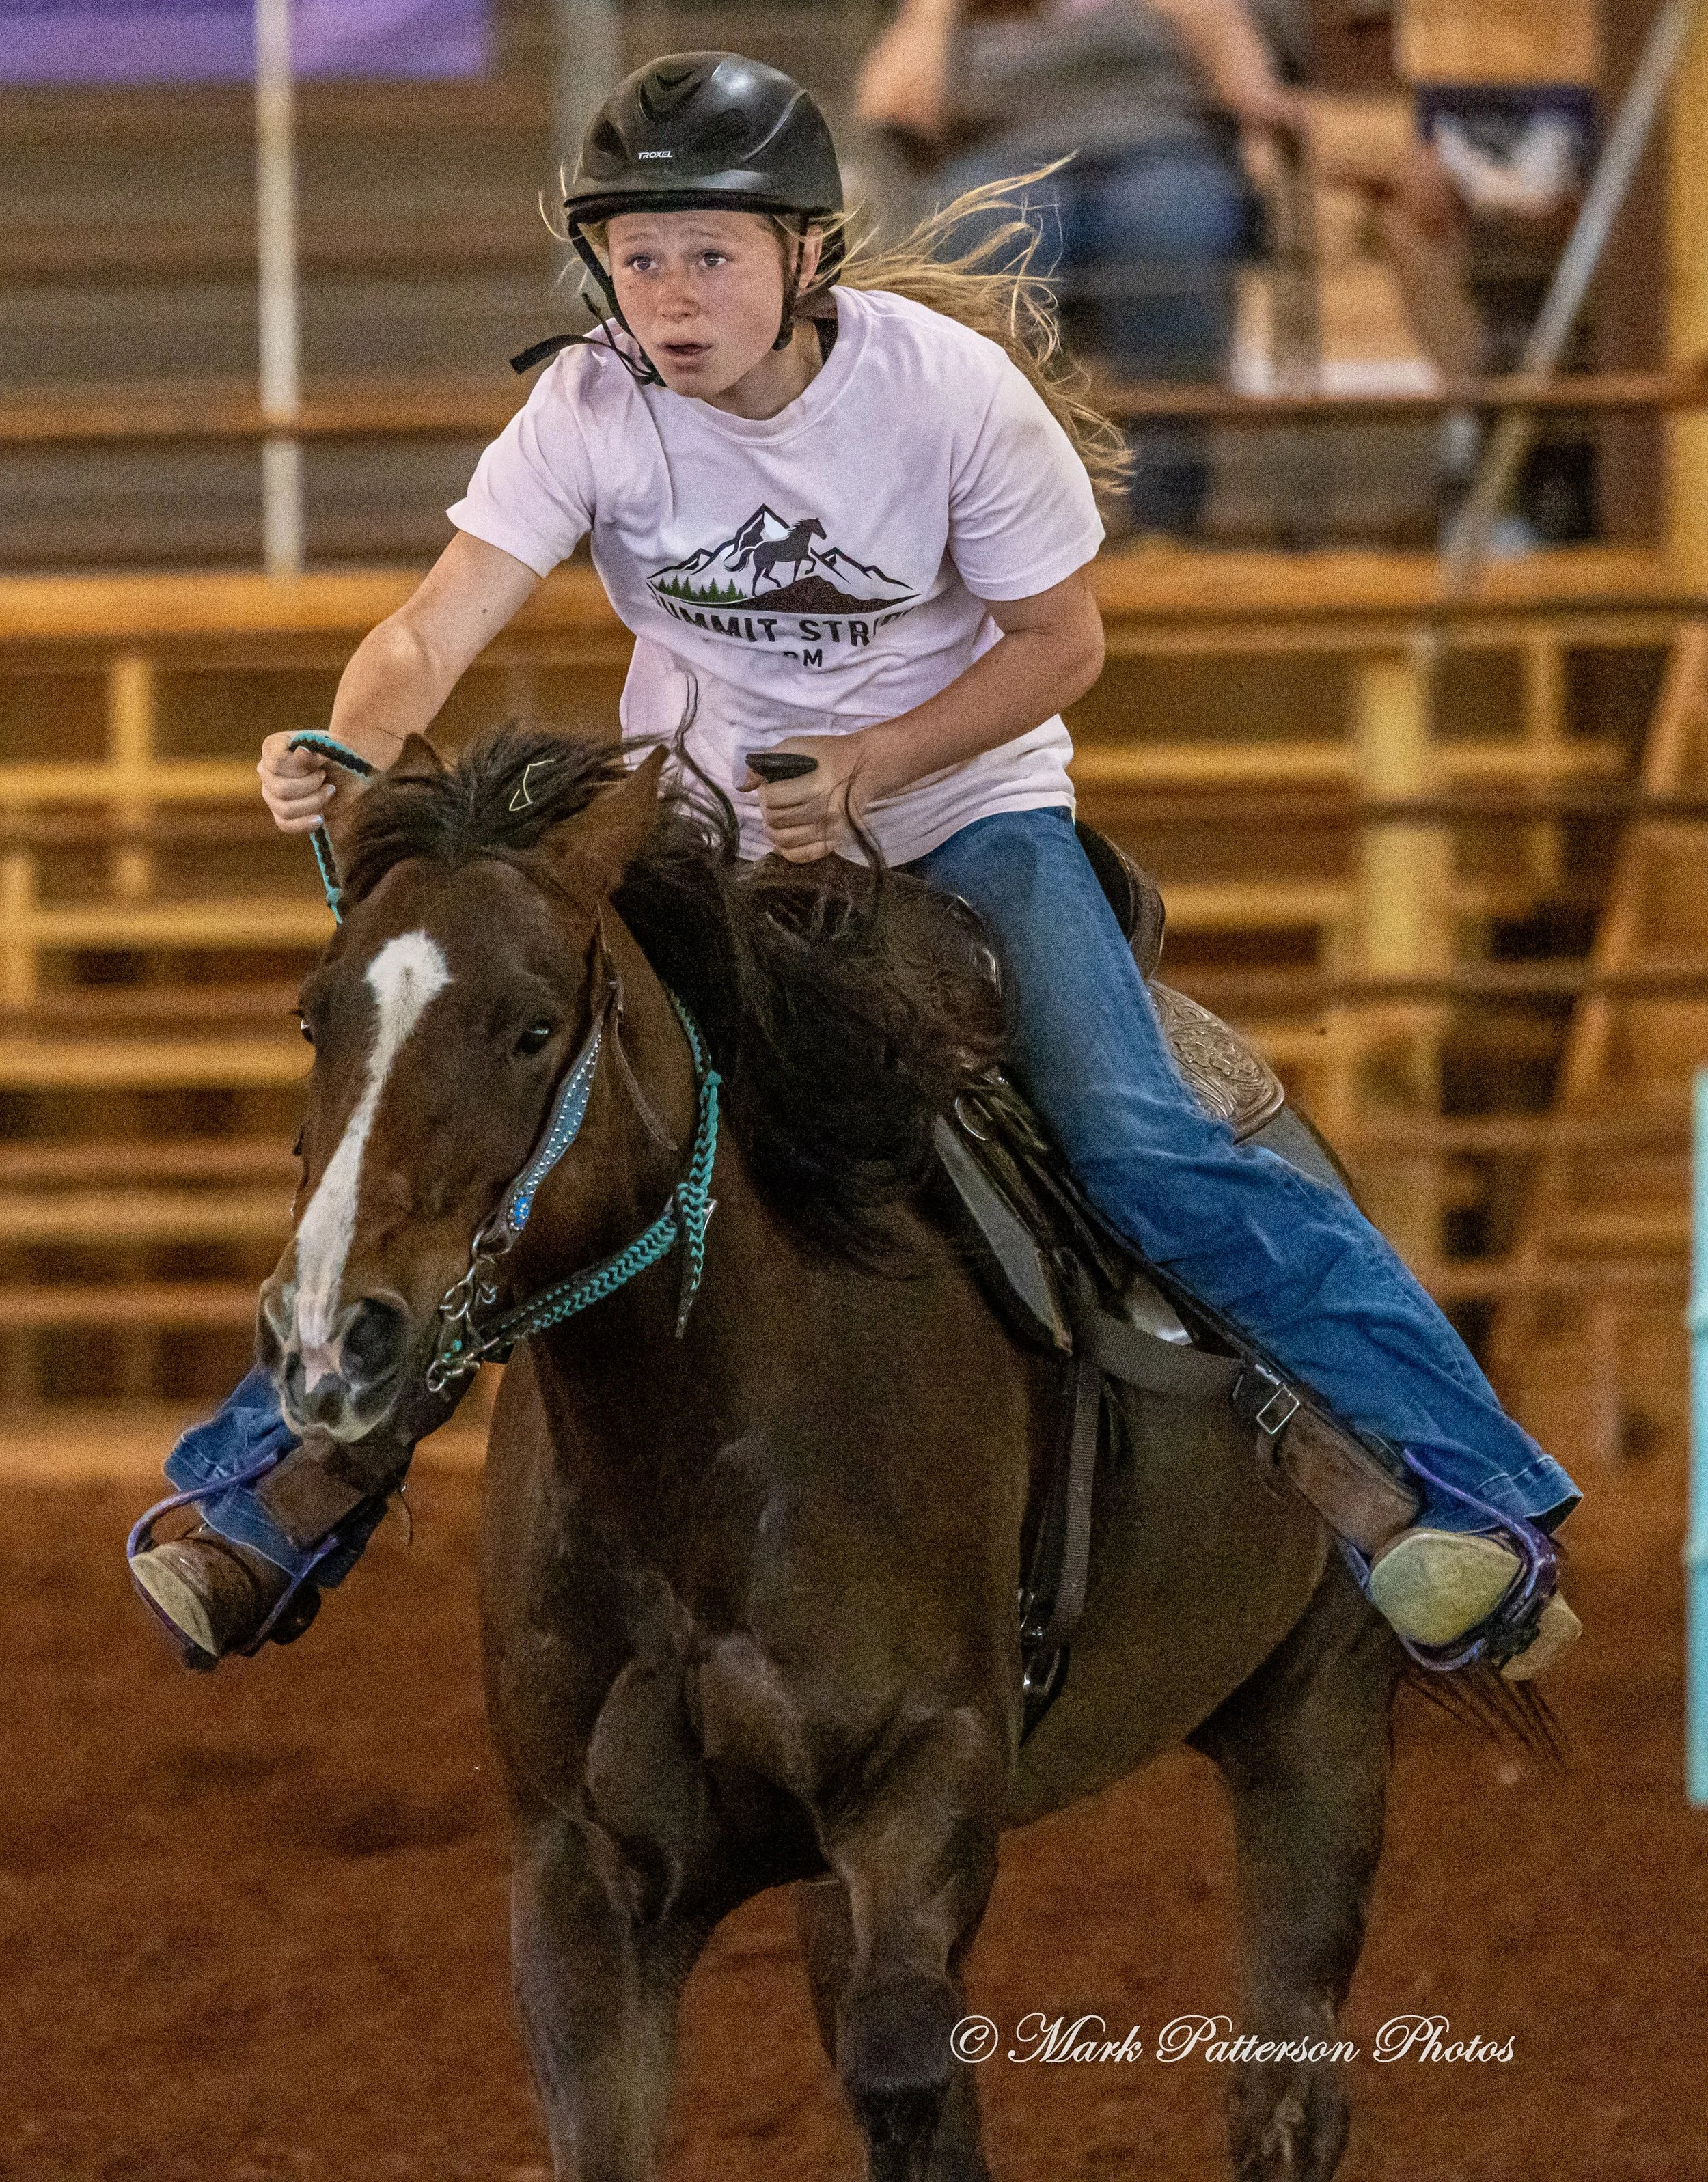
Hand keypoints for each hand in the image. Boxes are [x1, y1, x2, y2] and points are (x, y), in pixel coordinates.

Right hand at [258, 731, 336, 833]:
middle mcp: (266, 770)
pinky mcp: (281, 814)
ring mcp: (271, 794)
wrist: (348, 771)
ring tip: (330, 791)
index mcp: (273, 747)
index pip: (277, 762)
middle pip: (280, 789)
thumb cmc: (338, 753)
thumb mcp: (332, 747)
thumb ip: (316, 748)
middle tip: (326, 778)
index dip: (301, 768)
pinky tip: (320, 819)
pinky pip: (285, 825)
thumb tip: (301, 752)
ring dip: (314, 802)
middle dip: (310, 786)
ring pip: (284, 809)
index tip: (320, 766)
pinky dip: (304, 823)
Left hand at [743, 733, 874, 863]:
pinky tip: (786, 834)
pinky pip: (800, 856)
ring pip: (784, 840)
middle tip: (775, 802)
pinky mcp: (833, 841)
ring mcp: (830, 829)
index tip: (772, 786)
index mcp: (816, 783)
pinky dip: (787, 848)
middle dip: (767, 810)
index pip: (772, 798)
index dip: (765, 791)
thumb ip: (767, 762)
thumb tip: (742, 785)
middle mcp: (825, 810)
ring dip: (773, 829)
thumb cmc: (825, 755)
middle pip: (775, 820)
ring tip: (777, 818)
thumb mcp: (796, 746)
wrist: (862, 768)